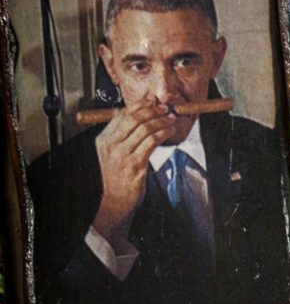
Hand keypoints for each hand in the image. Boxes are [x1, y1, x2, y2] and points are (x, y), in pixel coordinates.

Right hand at [92, 103, 175, 248]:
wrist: (115, 202)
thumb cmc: (117, 178)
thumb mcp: (114, 154)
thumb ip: (123, 137)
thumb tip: (140, 118)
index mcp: (103, 140)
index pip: (121, 116)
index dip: (139, 105)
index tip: (152, 101)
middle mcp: (110, 145)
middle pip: (134, 119)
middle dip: (152, 110)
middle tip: (165, 108)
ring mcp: (122, 155)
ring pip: (144, 129)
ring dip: (161, 121)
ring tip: (171, 119)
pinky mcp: (135, 165)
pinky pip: (151, 142)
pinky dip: (163, 133)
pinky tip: (170, 131)